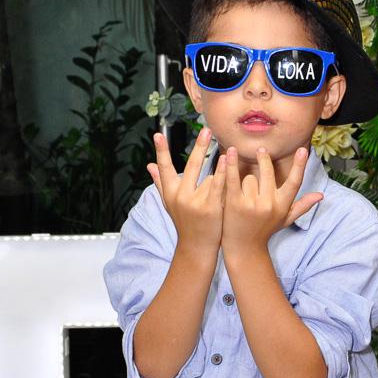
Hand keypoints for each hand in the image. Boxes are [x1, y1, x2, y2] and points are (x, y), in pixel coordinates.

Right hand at [147, 128, 225, 257]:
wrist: (197, 248)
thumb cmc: (186, 223)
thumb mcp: (170, 204)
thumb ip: (161, 183)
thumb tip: (149, 166)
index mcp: (170, 193)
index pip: (165, 168)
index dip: (161, 151)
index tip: (158, 134)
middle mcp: (180, 196)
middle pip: (192, 165)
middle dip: (200, 146)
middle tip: (207, 130)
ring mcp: (195, 202)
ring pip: (210, 177)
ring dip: (216, 184)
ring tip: (215, 198)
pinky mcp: (210, 207)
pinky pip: (218, 184)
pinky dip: (223, 173)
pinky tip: (227, 160)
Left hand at [222, 145, 322, 255]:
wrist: (243, 248)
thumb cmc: (265, 230)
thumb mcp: (285, 220)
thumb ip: (302, 206)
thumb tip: (321, 195)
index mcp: (282, 206)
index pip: (294, 182)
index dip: (299, 165)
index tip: (302, 149)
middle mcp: (268, 205)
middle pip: (268, 173)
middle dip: (264, 159)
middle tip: (261, 150)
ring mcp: (251, 204)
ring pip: (249, 177)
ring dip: (245, 181)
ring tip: (242, 193)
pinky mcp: (234, 203)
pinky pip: (233, 179)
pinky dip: (230, 165)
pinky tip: (229, 153)